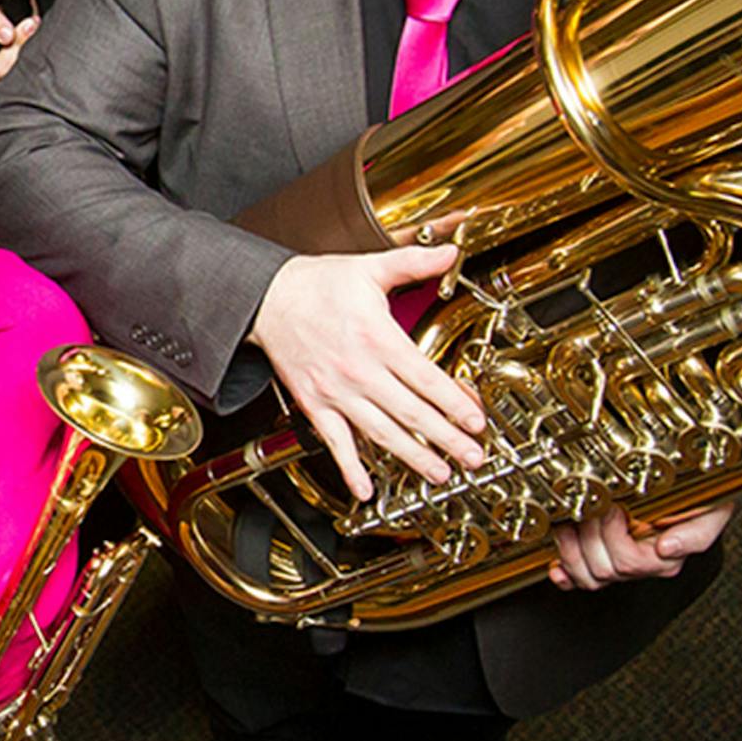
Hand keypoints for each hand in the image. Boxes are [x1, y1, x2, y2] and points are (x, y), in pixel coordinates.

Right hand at [250, 247, 485, 500]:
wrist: (266, 298)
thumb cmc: (317, 285)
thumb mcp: (368, 267)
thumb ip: (413, 261)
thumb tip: (451, 251)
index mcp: (377, 337)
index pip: (424, 377)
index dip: (453, 402)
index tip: (475, 419)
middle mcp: (358, 369)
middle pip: (410, 412)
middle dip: (445, 438)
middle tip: (472, 456)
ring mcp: (336, 391)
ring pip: (380, 432)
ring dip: (412, 456)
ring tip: (439, 473)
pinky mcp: (315, 404)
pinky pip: (334, 442)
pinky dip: (349, 468)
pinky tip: (364, 489)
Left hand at [547, 502, 734, 590]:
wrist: (694, 490)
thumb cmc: (702, 501)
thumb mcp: (710, 513)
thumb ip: (696, 535)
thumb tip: (667, 548)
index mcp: (663, 557)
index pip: (627, 561)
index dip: (612, 534)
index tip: (613, 507)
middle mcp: (641, 563)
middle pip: (603, 568)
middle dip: (589, 535)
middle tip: (590, 510)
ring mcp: (620, 562)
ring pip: (589, 576)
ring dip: (571, 549)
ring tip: (571, 525)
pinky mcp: (603, 557)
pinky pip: (580, 579)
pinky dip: (565, 574)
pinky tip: (557, 567)